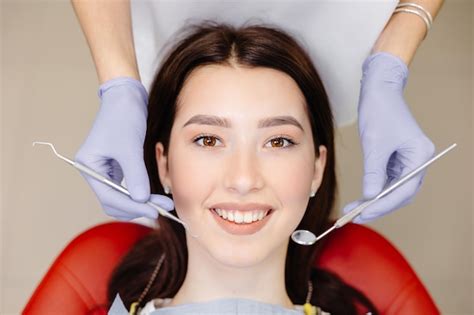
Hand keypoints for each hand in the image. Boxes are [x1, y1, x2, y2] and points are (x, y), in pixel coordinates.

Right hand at [75, 77, 173, 219]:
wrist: (127, 97)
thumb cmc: (123, 116)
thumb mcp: (130, 147)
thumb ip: (135, 176)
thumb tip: (142, 200)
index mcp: (88, 166)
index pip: (109, 197)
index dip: (132, 207)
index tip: (153, 211)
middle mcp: (94, 171)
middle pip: (114, 202)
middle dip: (138, 207)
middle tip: (162, 209)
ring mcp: (106, 170)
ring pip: (122, 197)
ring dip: (142, 202)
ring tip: (164, 203)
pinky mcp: (119, 166)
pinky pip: (129, 187)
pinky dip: (142, 192)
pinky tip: (156, 195)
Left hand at [343, 52, 434, 223]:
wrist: (378, 89)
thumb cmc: (380, 110)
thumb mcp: (374, 144)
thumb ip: (373, 173)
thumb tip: (368, 197)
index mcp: (420, 156)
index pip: (403, 190)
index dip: (383, 205)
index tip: (363, 213)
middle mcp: (418, 159)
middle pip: (400, 193)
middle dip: (378, 205)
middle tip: (355, 215)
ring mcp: (408, 159)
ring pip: (393, 188)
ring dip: (375, 199)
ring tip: (354, 208)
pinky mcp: (397, 157)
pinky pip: (388, 179)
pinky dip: (375, 188)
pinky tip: (361, 196)